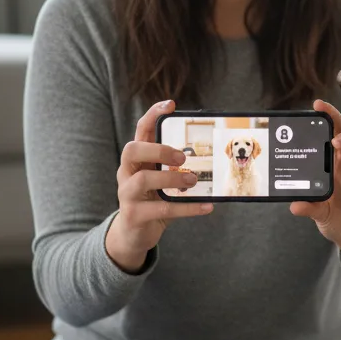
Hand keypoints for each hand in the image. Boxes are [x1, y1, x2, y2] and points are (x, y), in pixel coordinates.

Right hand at [105, 99, 212, 272]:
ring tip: (193, 181)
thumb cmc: (154, 201)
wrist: (135, 235)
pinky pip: (161, 209)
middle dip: (158, 149)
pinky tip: (206, 206)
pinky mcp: (134, 215)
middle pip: (132, 150)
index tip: (171, 104)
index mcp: (137, 159)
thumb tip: (213, 156)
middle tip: (183, 156)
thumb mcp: (162, 180)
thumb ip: (177, 168)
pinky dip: (187, 208)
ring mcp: (127, 194)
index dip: (153, 115)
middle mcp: (127, 173)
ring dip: (171, 179)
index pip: (141, 130)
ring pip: (143, 179)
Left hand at [289, 99, 340, 277]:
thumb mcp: (322, 216)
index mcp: (332, 164)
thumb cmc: (339, 222)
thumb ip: (311, 208)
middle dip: (335, 118)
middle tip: (322, 110)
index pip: (328, 134)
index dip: (325, 119)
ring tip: (337, 142)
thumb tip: (295, 206)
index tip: (315, 106)